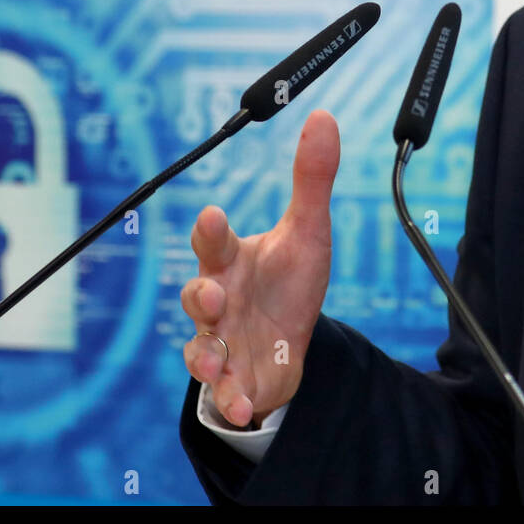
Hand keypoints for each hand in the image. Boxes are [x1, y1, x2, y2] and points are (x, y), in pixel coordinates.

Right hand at [181, 108, 338, 427]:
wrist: (289, 346)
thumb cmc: (288, 281)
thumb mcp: (308, 231)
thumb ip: (311, 179)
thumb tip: (325, 117)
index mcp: (232, 260)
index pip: (213, 241)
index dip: (210, 230)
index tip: (214, 216)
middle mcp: (219, 300)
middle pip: (198, 295)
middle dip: (201, 295)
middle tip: (214, 294)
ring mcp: (221, 343)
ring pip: (201, 348)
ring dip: (205, 354)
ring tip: (217, 360)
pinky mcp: (232, 380)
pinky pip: (222, 393)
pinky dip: (231, 400)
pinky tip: (245, 406)